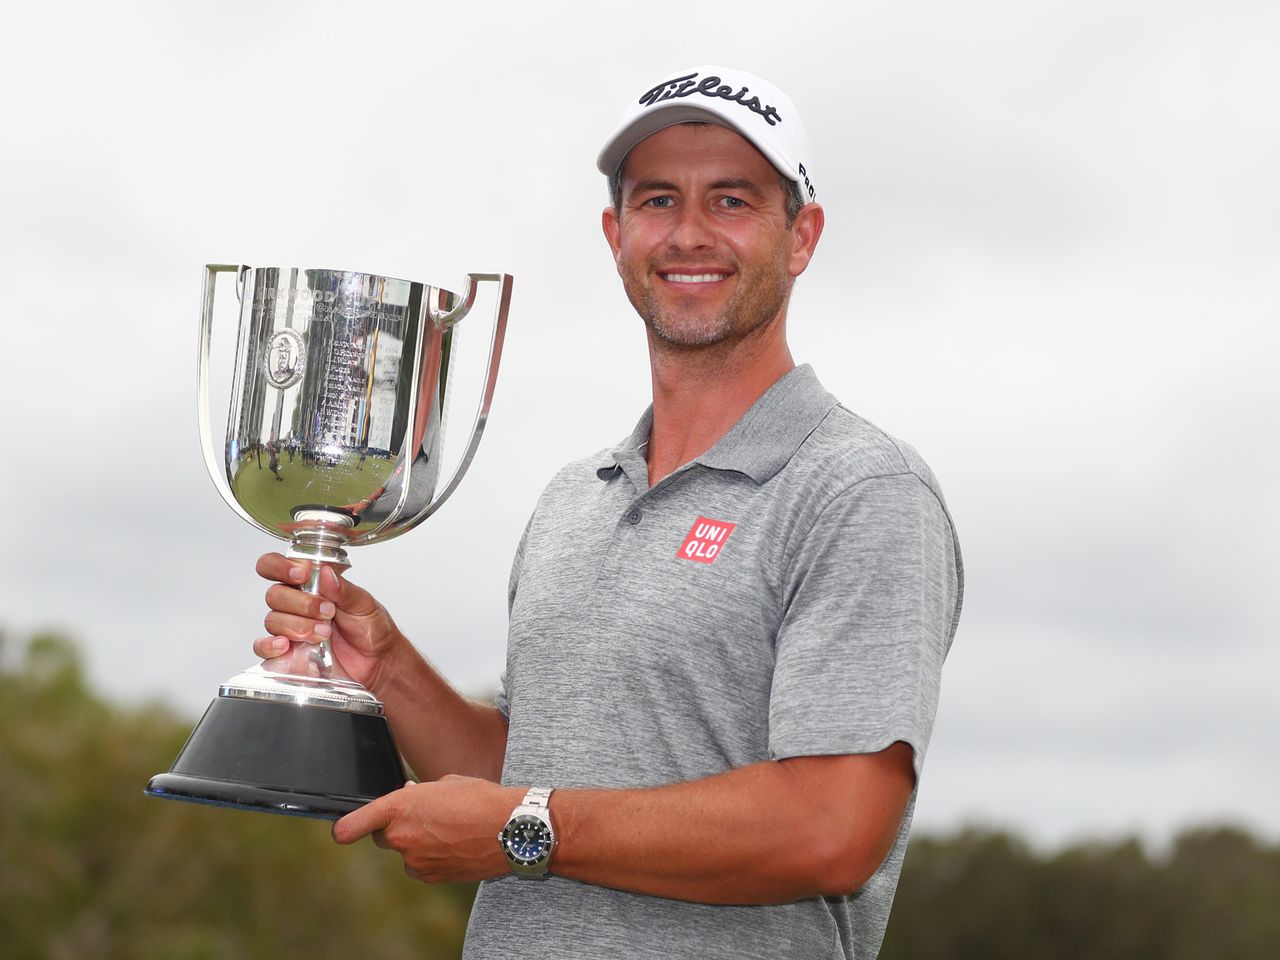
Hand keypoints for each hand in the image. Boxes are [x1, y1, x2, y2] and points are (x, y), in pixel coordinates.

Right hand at [252, 553, 403, 689]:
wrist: (378, 663)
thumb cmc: (371, 630)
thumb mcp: (364, 605)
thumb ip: (344, 590)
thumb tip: (326, 573)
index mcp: (310, 585)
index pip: (276, 567)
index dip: (280, 566)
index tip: (302, 574)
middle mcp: (295, 605)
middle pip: (274, 595)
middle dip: (301, 603)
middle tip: (327, 611)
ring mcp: (289, 629)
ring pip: (272, 620)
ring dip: (298, 625)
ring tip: (324, 632)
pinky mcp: (287, 653)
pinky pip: (263, 647)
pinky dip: (270, 645)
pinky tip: (286, 645)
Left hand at [333, 775, 522, 883]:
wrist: (512, 829)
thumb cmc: (481, 799)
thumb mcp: (445, 783)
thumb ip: (417, 793)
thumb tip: (406, 798)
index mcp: (399, 808)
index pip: (351, 826)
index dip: (344, 828)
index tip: (343, 830)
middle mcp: (401, 837)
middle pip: (382, 837)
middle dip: (396, 827)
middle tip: (424, 815)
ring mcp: (416, 861)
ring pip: (405, 852)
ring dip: (418, 843)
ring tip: (449, 829)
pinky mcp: (432, 876)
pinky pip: (422, 866)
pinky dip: (432, 857)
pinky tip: (455, 843)